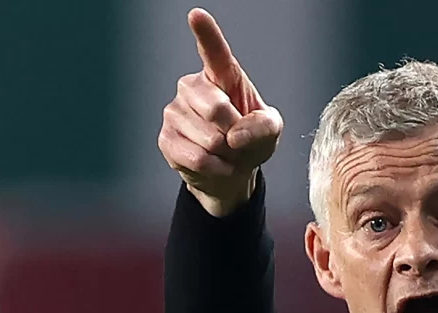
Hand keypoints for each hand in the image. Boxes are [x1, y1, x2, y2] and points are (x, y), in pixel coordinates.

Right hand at [158, 8, 282, 216]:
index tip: (197, 15)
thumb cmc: (250, 140)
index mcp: (221, 76)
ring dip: (226, 154)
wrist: (231, 171)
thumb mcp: (271, 130)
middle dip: (235, 132)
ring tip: (225, 151)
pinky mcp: (166, 137)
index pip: (213, 51)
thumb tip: (234, 135)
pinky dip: (215, 167)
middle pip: (216, 107)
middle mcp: (193, 87)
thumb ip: (263, 126)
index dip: (206, 33)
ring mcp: (175, 111)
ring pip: (208, 138)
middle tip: (236, 139)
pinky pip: (197, 157)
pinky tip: (216, 163)